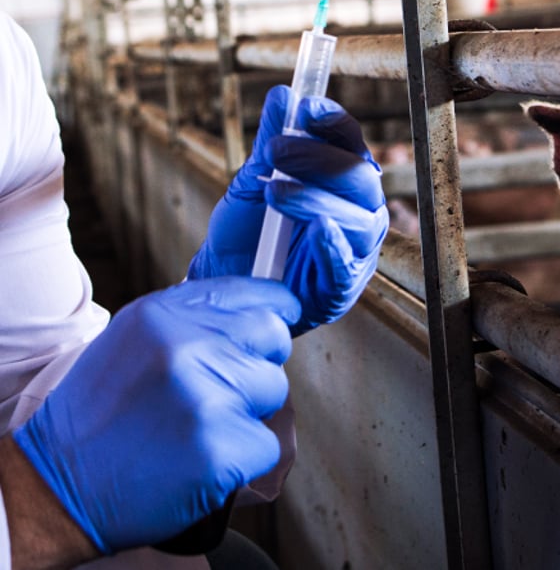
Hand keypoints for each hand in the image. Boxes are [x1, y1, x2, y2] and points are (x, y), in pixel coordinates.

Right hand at [11, 277, 298, 554]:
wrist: (59, 484)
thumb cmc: (102, 414)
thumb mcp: (135, 341)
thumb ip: (195, 321)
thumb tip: (262, 309)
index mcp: (165, 316)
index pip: (258, 295)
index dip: (275, 311)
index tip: (279, 320)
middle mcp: (187, 348)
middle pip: (273, 339)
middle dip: (257, 364)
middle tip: (219, 391)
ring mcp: (207, 399)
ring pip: (275, 391)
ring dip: (249, 412)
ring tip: (199, 427)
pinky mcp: (222, 450)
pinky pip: (268, 445)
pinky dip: (244, 459)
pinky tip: (201, 460)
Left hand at [188, 85, 388, 333]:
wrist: (223, 285)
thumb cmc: (246, 234)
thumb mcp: (253, 181)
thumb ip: (272, 142)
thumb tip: (284, 95)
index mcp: (343, 184)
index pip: (352, 146)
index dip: (335, 124)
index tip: (308, 108)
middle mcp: (359, 214)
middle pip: (361, 178)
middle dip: (320, 159)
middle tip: (276, 150)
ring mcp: (355, 252)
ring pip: (358, 218)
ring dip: (316, 199)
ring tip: (273, 190)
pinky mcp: (341, 289)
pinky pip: (347, 265)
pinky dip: (334, 245)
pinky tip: (315, 229)